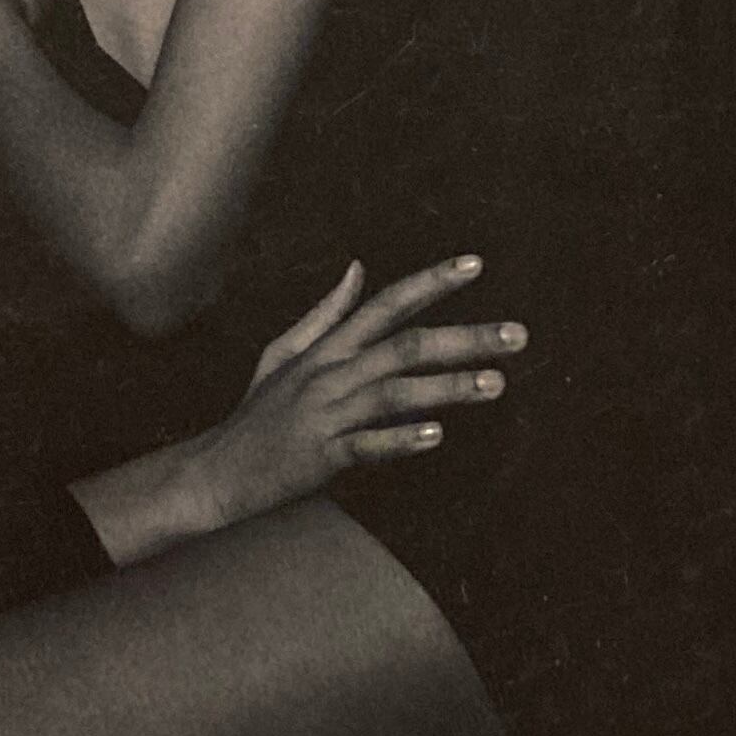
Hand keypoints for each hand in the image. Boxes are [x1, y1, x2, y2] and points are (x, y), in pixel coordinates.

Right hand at [187, 254, 527, 534]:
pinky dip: (400, 439)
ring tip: (495, 384)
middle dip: (465, 338)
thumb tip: (358, 269)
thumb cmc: (258, 413)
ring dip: (448, 387)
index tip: (476, 265)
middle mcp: (331, 373)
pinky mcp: (321, 455)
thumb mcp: (285, 352)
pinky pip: (366, 445)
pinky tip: (436, 436)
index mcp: (328, 348)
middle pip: (406, 345)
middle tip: (518, 335)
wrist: (218, 470)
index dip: (431, 281)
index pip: (387, 303)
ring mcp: (326, 413)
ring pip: (395, 392)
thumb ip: (327, 312)